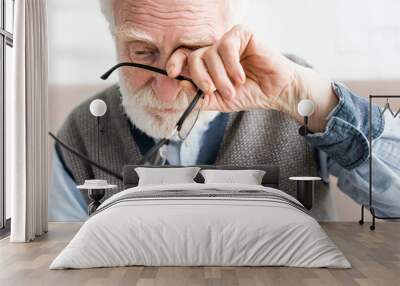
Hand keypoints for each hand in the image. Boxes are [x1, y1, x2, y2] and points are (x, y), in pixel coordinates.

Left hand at [166, 25, 337, 131]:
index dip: (175, 62)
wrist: (274, 92)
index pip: (185, 57)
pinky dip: (232, 65)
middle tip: (212, 91)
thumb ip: (200, 97)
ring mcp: (228, 41)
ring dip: (220, 77)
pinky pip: (226, 46)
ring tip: (233, 89)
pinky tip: (241, 77)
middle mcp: (215, 50)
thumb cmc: (248, 94)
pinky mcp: (242, 33)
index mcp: (208, 64)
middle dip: (201, 77)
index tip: (172, 73)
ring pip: (210, 54)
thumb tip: (181, 83)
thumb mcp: (220, 102)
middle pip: (194, 57)